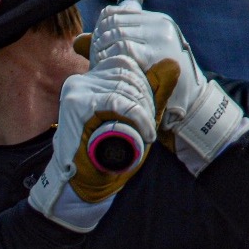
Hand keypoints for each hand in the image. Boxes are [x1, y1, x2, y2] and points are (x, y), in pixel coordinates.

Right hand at [27, 54, 157, 232]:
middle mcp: (80, 81)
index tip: (148, 113)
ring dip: (144, 111)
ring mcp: (76, 91)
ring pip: (124, 87)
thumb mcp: (138, 118)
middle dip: (146, 100)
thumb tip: (172, 65)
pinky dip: (137, 117)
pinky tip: (145, 133)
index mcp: (90, 79)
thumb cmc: (109, 153)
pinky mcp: (78, 106)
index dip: (145, 85)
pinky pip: (117, 102)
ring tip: (147, 133)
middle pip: (126, 74)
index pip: (125, 65)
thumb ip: (154, 91)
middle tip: (150, 126)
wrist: (84, 184)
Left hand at [91, 0, 248, 173]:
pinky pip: (124, 49)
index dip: (99, 30)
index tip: (95, 48)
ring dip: (104, 51)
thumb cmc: (159, 86)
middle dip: (100, 42)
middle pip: (113, 23)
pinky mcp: (158, 52)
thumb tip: (78, 41)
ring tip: (103, 68)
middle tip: (96, 60)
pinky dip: (114, 60)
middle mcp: (160, 24)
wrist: (188, 106)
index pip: (114, 13)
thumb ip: (109, 48)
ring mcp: (161, 37)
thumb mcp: (135, 63)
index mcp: (156, 22)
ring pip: (117, 35)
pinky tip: (111, 72)